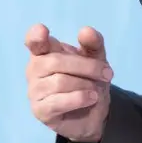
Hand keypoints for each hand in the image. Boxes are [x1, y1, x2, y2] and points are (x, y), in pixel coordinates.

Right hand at [25, 23, 112, 142]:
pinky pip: (58, 102)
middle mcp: (34, 69)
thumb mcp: (96, 59)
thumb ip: (93, 43)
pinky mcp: (39, 110)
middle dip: (87, 66)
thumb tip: (85, 31)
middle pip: (56, 61)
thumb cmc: (89, 80)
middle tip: (107, 73)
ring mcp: (34, 90)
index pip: (33, 40)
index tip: (43, 30)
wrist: (93, 112)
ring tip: (95, 90)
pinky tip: (91, 98)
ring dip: (86, 85)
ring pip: (60, 82)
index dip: (35, 35)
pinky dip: (80, 98)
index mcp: (44, 52)